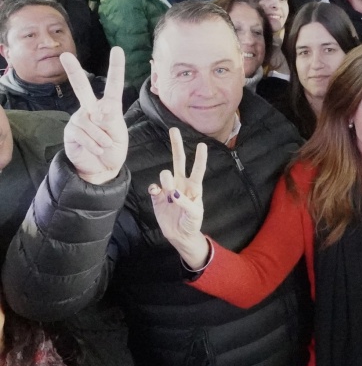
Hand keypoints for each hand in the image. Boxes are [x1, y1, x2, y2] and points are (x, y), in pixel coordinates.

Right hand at [62, 46, 127, 185]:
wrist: (103, 169)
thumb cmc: (113, 148)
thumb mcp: (118, 133)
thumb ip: (110, 120)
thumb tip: (99, 110)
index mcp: (109, 107)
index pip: (113, 85)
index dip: (116, 68)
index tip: (117, 49)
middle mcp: (91, 109)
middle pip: (81, 88)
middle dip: (73, 72)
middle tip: (65, 55)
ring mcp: (79, 119)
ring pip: (89, 123)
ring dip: (101, 137)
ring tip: (105, 146)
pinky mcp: (71, 131)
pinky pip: (82, 134)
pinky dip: (94, 144)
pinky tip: (97, 150)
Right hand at [148, 127, 208, 269]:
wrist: (180, 235)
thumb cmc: (192, 222)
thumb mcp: (194, 214)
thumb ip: (186, 202)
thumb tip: (173, 193)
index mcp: (194, 187)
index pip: (198, 169)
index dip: (200, 158)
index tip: (202, 145)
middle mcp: (181, 184)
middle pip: (179, 161)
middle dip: (176, 145)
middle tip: (174, 130)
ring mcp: (169, 189)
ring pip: (165, 174)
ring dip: (166, 180)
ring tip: (170, 193)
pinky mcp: (158, 197)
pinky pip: (154, 187)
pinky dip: (154, 188)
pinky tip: (157, 193)